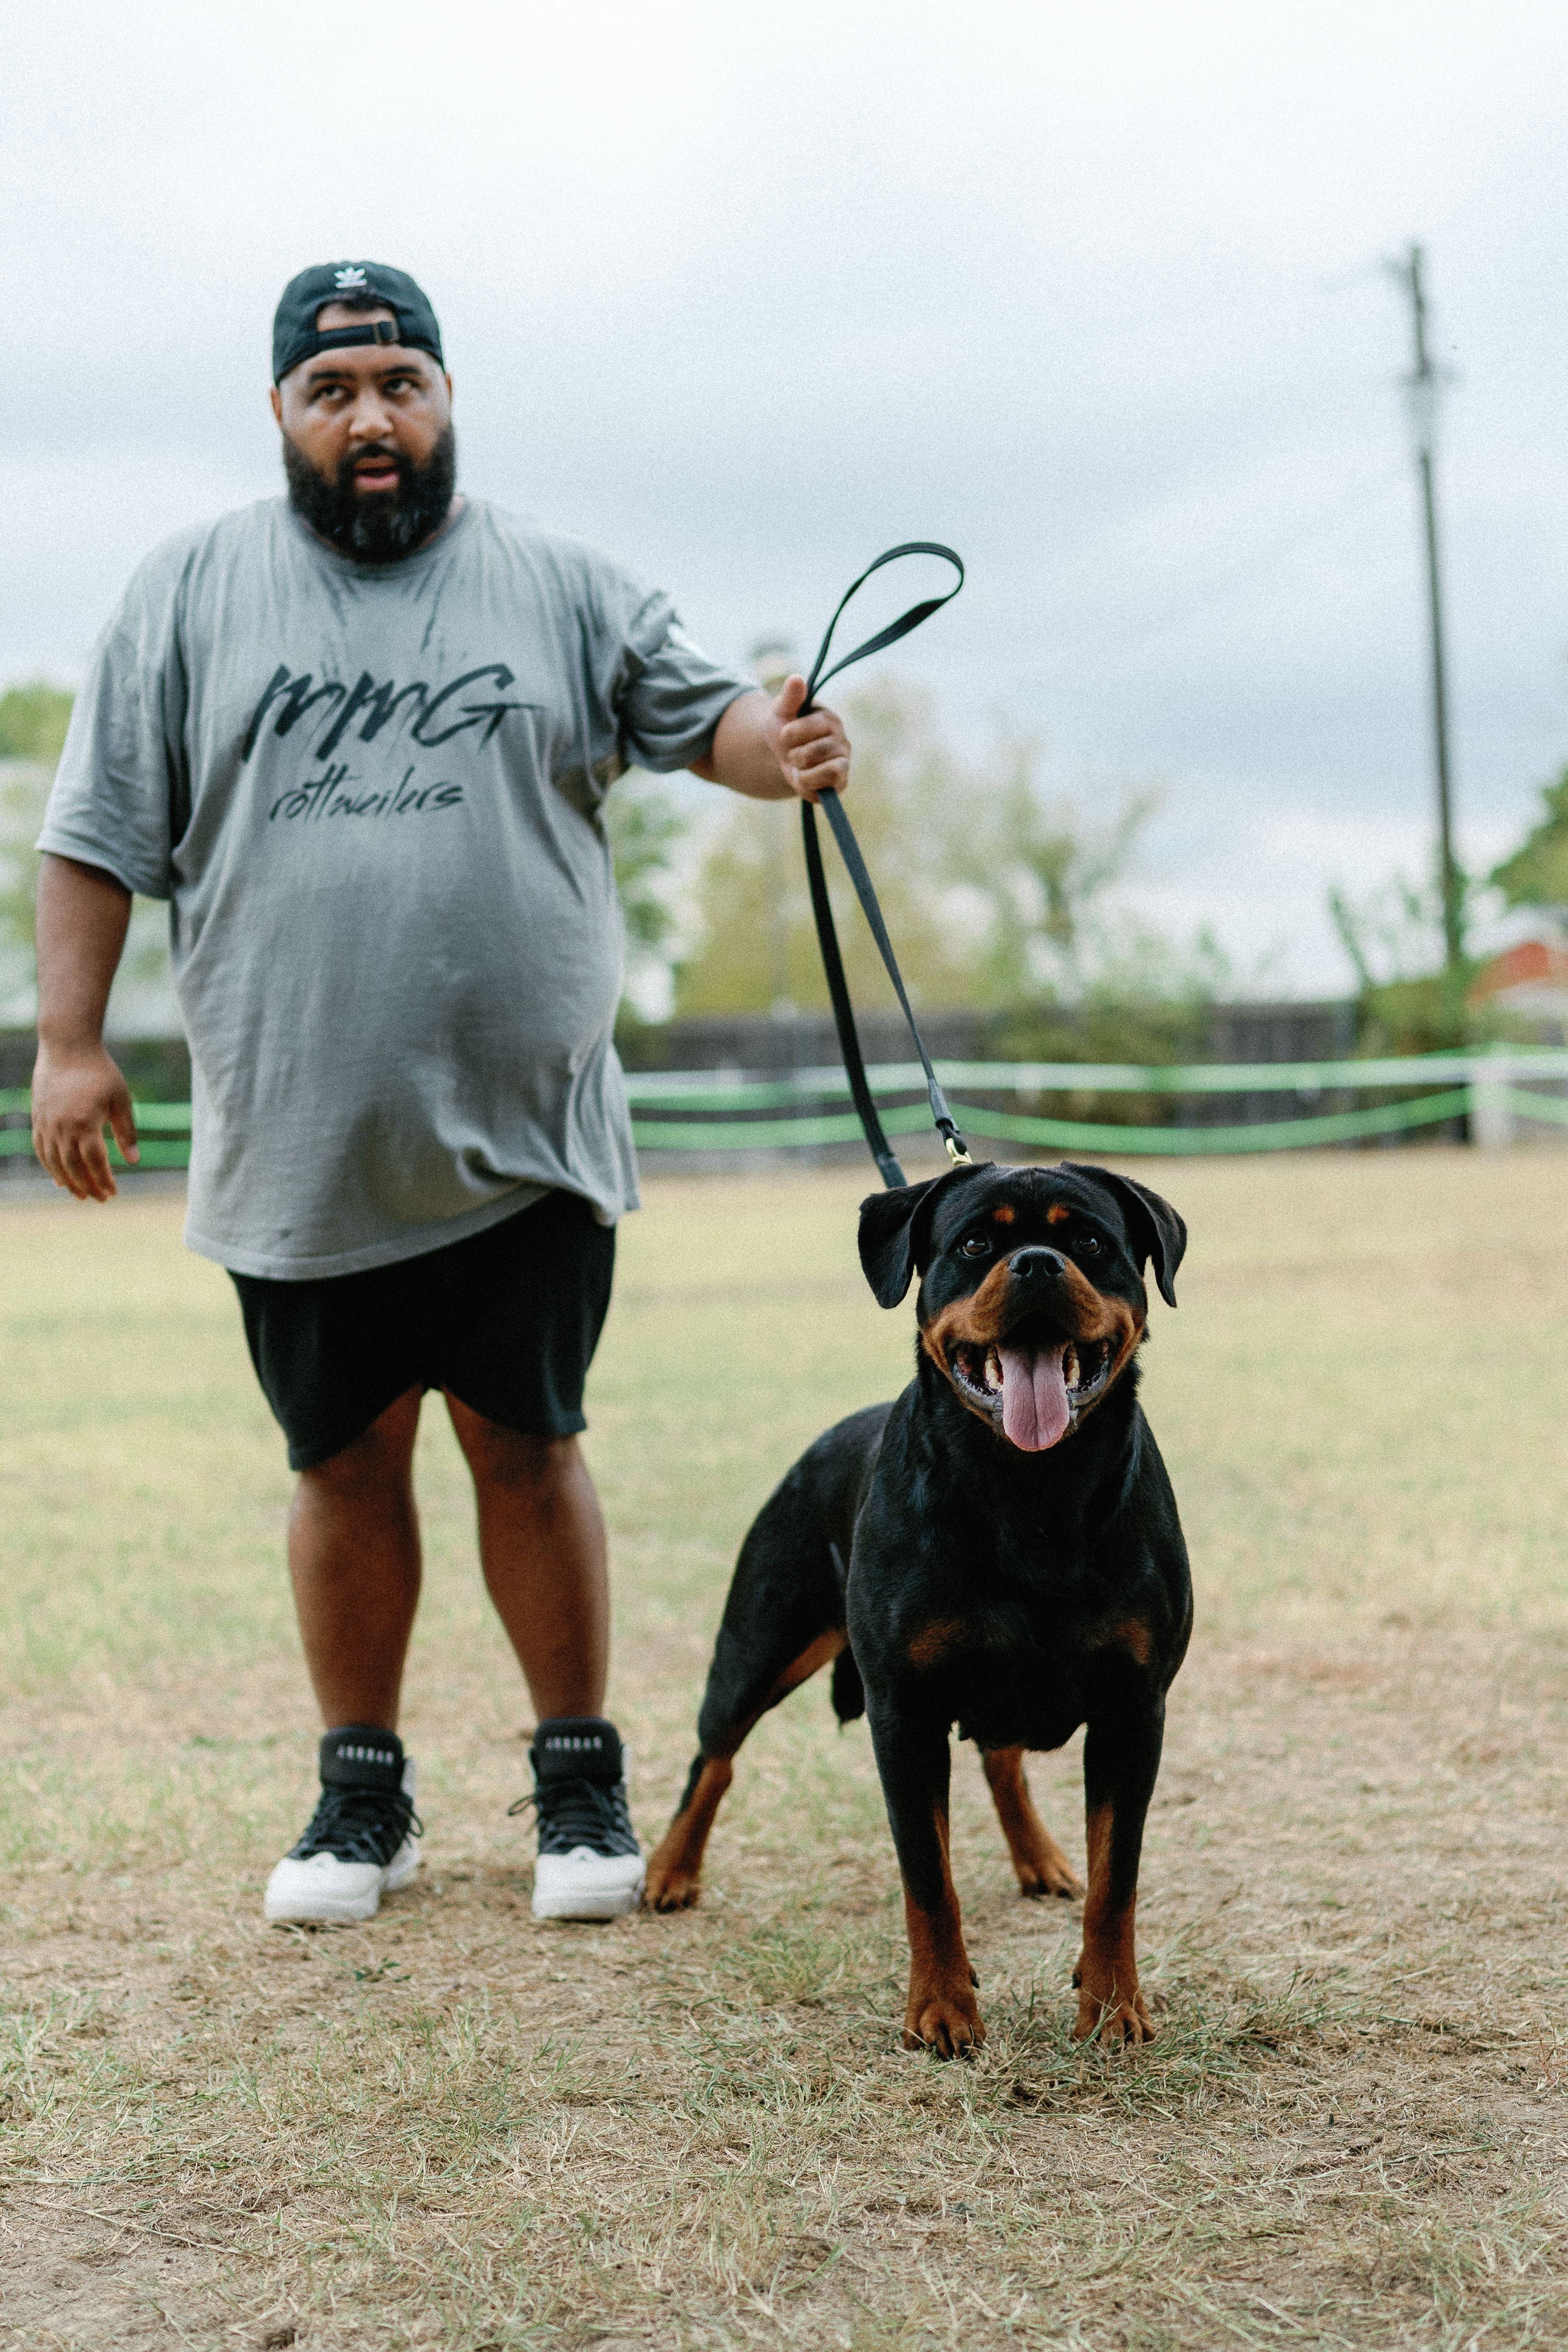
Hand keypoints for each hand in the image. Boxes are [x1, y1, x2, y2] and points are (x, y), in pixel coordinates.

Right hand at [31, 1042, 138, 1201]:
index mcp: (85, 1123)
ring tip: (79, 1195)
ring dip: (67, 1182)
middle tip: (99, 1200)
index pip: (95, 1163)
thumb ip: (127, 1132)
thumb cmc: (100, 1072)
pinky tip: (59, 1178)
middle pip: (73, 1167)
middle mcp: (62, 1127)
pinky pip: (41, 1149)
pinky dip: (49, 1166)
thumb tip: (135, 1161)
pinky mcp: (38, 1118)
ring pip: (54, 1162)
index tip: (113, 1193)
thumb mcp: (121, 1100)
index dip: (104, 1181)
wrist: (67, 1048)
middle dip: (87, 1187)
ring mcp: (46, 1123)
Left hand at [768, 675, 850, 801]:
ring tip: (801, 765)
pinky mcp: (841, 782)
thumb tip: (796, 678)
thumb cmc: (786, 727)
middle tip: (795, 752)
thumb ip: (789, 696)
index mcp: (828, 719)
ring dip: (801, 772)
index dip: (785, 737)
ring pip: (821, 771)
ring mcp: (843, 761)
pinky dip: (809, 786)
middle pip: (809, 754)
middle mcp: (842, 739)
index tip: (785, 734)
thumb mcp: (782, 710)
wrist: (786, 754)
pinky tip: (806, 778)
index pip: (801, 731)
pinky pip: (826, 789)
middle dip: (793, 756)